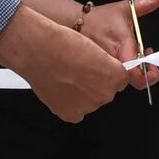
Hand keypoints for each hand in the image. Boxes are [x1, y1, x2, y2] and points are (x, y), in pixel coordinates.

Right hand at [0, 5, 129, 121]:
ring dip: (82, 93)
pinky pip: (76, 111)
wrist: (37, 51)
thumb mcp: (95, 46)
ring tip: (66, 77)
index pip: (121, 80)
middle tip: (78, 72)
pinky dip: (68, 102)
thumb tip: (105, 73)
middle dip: (95, 84)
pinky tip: (60, 87)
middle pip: (106, 92)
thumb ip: (106, 66)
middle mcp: (105, 94)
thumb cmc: (62, 44)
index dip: (107, 72)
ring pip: (90, 101)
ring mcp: (88, 106)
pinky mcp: (72, 114)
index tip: (98, 69)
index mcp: (115, 76)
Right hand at [80, 0, 158, 91]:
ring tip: (129, 57)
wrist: (74, 22)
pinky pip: (109, 81)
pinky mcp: (95, 73)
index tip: (152, 66)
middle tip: (142, 57)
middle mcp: (112, 61)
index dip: (148, 74)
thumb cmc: (99, 18)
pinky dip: (116, 74)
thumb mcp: (124, 9)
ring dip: (128, 72)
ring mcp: (102, 69)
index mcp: (122, 46)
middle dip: (140, 71)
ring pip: (120, 81)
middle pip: (131, 80)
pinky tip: (117, 62)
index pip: (137, 73)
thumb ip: (144, 5)